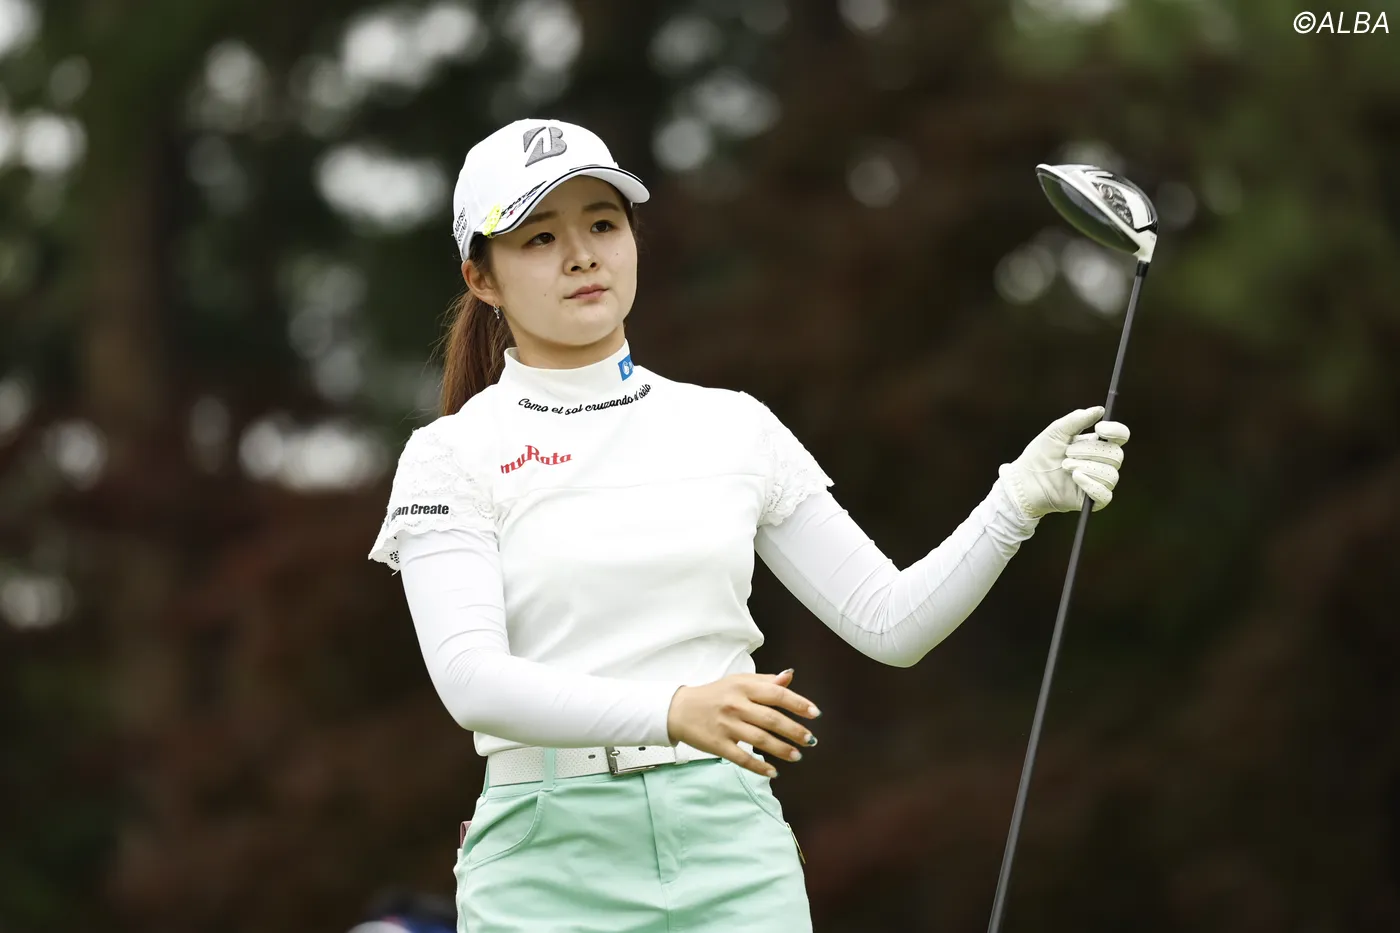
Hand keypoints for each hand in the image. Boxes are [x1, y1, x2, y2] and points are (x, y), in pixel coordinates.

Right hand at [666, 669, 820, 777]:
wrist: (679, 709)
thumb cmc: (714, 694)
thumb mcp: (738, 682)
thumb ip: (765, 681)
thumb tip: (789, 677)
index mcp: (743, 687)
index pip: (776, 694)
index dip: (798, 704)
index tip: (815, 713)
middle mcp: (736, 705)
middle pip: (771, 719)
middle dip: (794, 731)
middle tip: (810, 740)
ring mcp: (727, 725)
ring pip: (760, 739)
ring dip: (782, 749)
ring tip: (797, 756)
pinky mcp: (718, 744)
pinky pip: (742, 758)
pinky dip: (759, 766)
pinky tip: (773, 772)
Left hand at [998, 406, 1129, 518]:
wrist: (1026, 480)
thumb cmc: (1041, 454)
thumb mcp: (1056, 432)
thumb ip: (1076, 419)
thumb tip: (1099, 410)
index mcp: (1097, 444)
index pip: (1120, 436)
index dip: (1116, 431)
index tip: (1099, 428)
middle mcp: (1102, 463)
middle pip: (1116, 455)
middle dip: (1090, 452)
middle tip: (1067, 452)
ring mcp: (1099, 482)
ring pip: (1111, 475)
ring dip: (1086, 468)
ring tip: (1065, 466)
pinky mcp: (1094, 500)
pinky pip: (1105, 494)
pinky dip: (1091, 485)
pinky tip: (1075, 478)